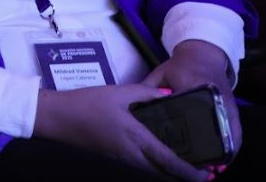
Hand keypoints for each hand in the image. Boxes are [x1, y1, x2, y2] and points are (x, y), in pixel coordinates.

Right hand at [35, 84, 209, 180]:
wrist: (58, 118)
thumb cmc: (87, 104)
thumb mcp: (119, 93)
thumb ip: (146, 93)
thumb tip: (168, 94)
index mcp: (136, 138)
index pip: (170, 161)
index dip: (190, 171)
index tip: (207, 174)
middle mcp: (132, 154)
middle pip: (165, 172)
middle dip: (185, 175)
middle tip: (204, 170)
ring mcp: (123, 157)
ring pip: (154, 170)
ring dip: (171, 170)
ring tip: (187, 162)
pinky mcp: (116, 155)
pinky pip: (143, 165)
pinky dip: (157, 164)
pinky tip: (160, 152)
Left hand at [142, 39, 241, 158]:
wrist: (203, 54)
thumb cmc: (180, 66)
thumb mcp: (161, 75)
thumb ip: (148, 90)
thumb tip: (134, 108)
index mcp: (198, 89)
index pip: (196, 115)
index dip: (193, 135)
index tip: (186, 151)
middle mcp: (218, 100)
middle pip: (219, 131)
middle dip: (212, 151)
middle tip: (201, 166)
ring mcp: (228, 106)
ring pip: (232, 135)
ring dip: (224, 153)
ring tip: (212, 168)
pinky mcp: (234, 109)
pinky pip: (237, 132)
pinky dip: (231, 146)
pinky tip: (221, 159)